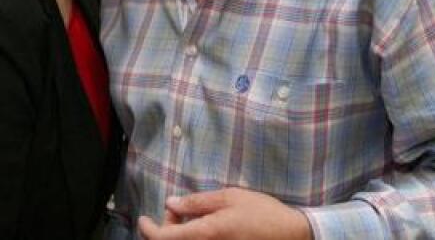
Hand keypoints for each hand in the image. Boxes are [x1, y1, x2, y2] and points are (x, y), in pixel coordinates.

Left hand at [137, 188, 311, 239]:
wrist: (291, 236)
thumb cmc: (263, 213)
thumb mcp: (230, 197)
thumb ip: (198, 202)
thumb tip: (171, 203)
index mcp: (206, 234)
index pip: (164, 238)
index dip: (148, 229)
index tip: (143, 219)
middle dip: (165, 229)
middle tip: (177, 210)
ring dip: (180, 234)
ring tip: (191, 217)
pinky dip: (193, 238)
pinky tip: (203, 228)